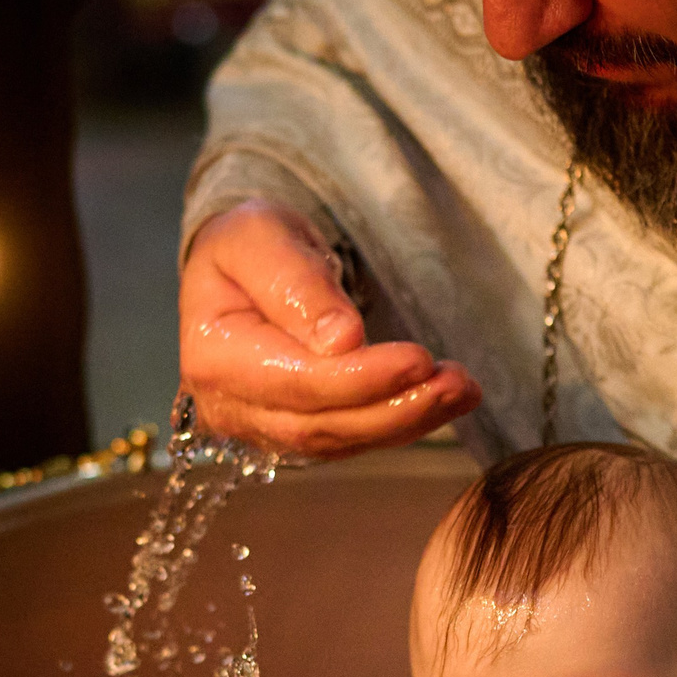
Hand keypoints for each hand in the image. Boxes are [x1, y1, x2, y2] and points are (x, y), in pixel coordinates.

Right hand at [179, 202, 479, 458]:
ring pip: (340, 440)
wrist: (239, 266)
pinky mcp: (294, 430)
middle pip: (319, 426)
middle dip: (394, 409)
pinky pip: (351, 438)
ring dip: (407, 420)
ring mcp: (260, 427)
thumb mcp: (262, 236)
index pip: (295, 382)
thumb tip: (343, 340)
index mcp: (213, 355)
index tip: (419, 359)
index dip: (360, 379)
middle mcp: (230, 406)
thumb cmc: (247, 244)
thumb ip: (296, 284)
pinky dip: (400, 422)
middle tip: (457, 381)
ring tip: (462, 388)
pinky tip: (442, 400)